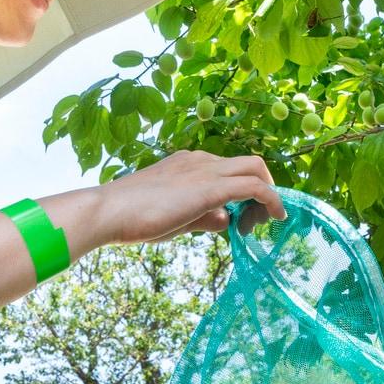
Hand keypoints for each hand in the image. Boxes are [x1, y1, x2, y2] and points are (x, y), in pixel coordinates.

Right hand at [94, 150, 285, 244]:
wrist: (107, 211)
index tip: (243, 220)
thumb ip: (202, 216)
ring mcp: (205, 170)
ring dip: (268, 195)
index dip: (244, 194)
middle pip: (250, 164)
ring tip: (262, 223)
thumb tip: (225, 220)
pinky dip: (272, 200)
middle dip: (263, 189)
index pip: (229, 170)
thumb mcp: (175, 218)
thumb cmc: (132, 217)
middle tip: (257, 220)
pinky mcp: (210, 187)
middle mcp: (200, 160)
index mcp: (188, 163)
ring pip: (256, 169)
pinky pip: (254, 186)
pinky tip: (276, 217)